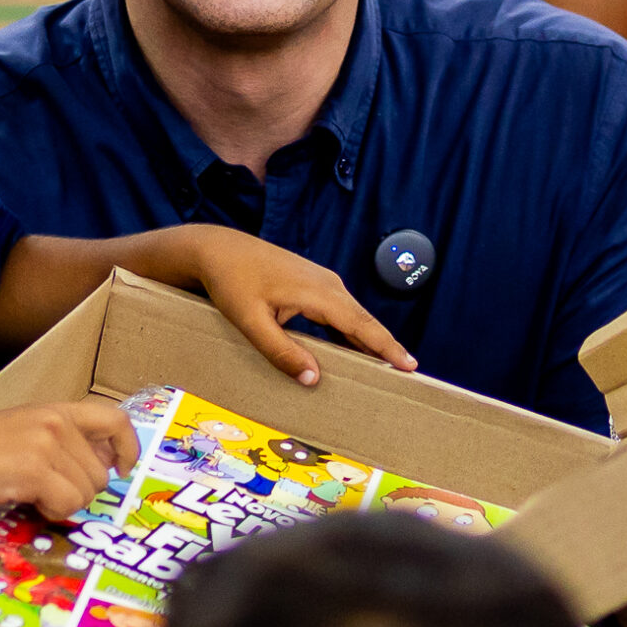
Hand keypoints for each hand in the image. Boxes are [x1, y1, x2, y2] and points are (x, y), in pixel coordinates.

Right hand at [0, 397, 139, 518]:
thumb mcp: (25, 432)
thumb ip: (61, 444)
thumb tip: (97, 470)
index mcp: (58, 411)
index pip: (116, 419)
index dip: (127, 447)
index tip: (121, 468)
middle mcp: (58, 424)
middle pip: (100, 473)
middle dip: (81, 492)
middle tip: (49, 494)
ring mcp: (48, 446)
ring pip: (86, 492)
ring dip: (64, 504)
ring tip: (33, 496)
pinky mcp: (35, 471)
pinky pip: (67, 504)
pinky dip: (52, 512)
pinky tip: (28, 503)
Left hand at [145, 226, 415, 385]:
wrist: (217, 249)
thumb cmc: (231, 282)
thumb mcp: (250, 321)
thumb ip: (281, 351)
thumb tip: (313, 378)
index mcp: (317, 292)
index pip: (360, 325)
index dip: (386, 348)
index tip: (409, 366)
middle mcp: (327, 283)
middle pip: (365, 321)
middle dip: (387, 347)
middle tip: (409, 375)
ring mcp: (322, 281)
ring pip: (355, 316)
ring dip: (372, 340)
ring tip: (390, 367)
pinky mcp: (314, 283)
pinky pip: (342, 311)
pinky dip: (354, 330)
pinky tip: (357, 348)